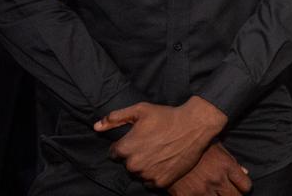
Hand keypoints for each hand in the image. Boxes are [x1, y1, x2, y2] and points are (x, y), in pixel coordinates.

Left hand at [94, 96, 228, 187]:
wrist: (194, 126)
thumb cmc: (167, 116)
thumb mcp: (140, 110)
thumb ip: (115, 118)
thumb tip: (96, 127)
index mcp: (125, 148)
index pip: (115, 153)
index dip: (126, 145)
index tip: (139, 139)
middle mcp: (133, 165)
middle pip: (128, 164)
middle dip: (136, 156)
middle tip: (152, 144)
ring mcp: (147, 175)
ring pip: (139, 174)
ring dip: (146, 166)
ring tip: (160, 152)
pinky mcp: (161, 182)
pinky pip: (151, 182)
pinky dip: (156, 174)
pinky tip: (165, 161)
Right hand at [168, 143, 250, 195]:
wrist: (165, 148)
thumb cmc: (192, 144)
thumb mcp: (215, 146)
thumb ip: (231, 160)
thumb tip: (245, 172)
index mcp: (226, 165)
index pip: (246, 186)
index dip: (244, 188)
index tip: (238, 186)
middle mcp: (217, 179)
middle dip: (233, 195)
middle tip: (227, 192)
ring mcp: (202, 190)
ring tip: (213, 193)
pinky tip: (200, 194)